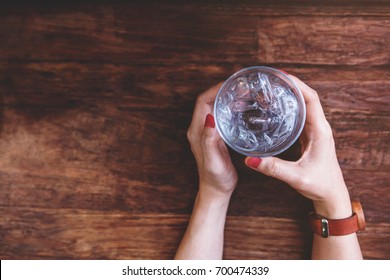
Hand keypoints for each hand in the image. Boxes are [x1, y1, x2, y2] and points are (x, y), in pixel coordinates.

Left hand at [187, 84, 237, 198]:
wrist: (216, 190)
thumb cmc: (215, 178)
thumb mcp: (213, 160)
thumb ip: (209, 140)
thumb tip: (209, 118)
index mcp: (197, 131)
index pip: (203, 101)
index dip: (215, 89)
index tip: (231, 84)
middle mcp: (200, 128)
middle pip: (209, 101)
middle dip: (224, 90)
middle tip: (242, 87)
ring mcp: (208, 132)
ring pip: (216, 107)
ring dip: (228, 98)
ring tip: (245, 94)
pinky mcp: (216, 136)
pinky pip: (222, 116)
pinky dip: (232, 108)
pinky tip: (244, 108)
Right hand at [245, 75, 351, 218]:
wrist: (331, 194)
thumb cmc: (319, 185)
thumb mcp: (296, 177)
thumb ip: (273, 168)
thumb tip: (250, 159)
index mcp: (320, 131)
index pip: (311, 99)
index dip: (297, 84)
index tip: (281, 75)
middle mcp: (319, 127)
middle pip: (306, 97)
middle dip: (290, 85)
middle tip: (269, 79)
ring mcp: (314, 131)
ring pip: (303, 105)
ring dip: (289, 94)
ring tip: (270, 88)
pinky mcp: (309, 136)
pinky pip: (299, 115)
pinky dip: (288, 107)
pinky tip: (274, 107)